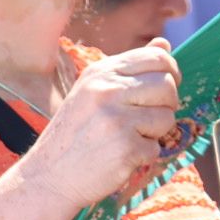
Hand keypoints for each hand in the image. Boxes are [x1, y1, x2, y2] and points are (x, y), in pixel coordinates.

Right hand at [20, 39, 181, 208]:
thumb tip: (164, 44)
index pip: (158, 58)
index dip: (171, 73)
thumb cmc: (77, 132)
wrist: (48, 175)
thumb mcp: (94, 91)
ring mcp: (117, 119)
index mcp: (101, 72)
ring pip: (167, 117)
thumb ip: (131, 69)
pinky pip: (156, 147)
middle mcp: (108, 91)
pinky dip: (144, 155)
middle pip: (168, 86)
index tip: (163, 89)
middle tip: (145, 119)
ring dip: (155, 133)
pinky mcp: (126, 147)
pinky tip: (120, 156)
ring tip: (129, 137)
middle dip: (166, 104)